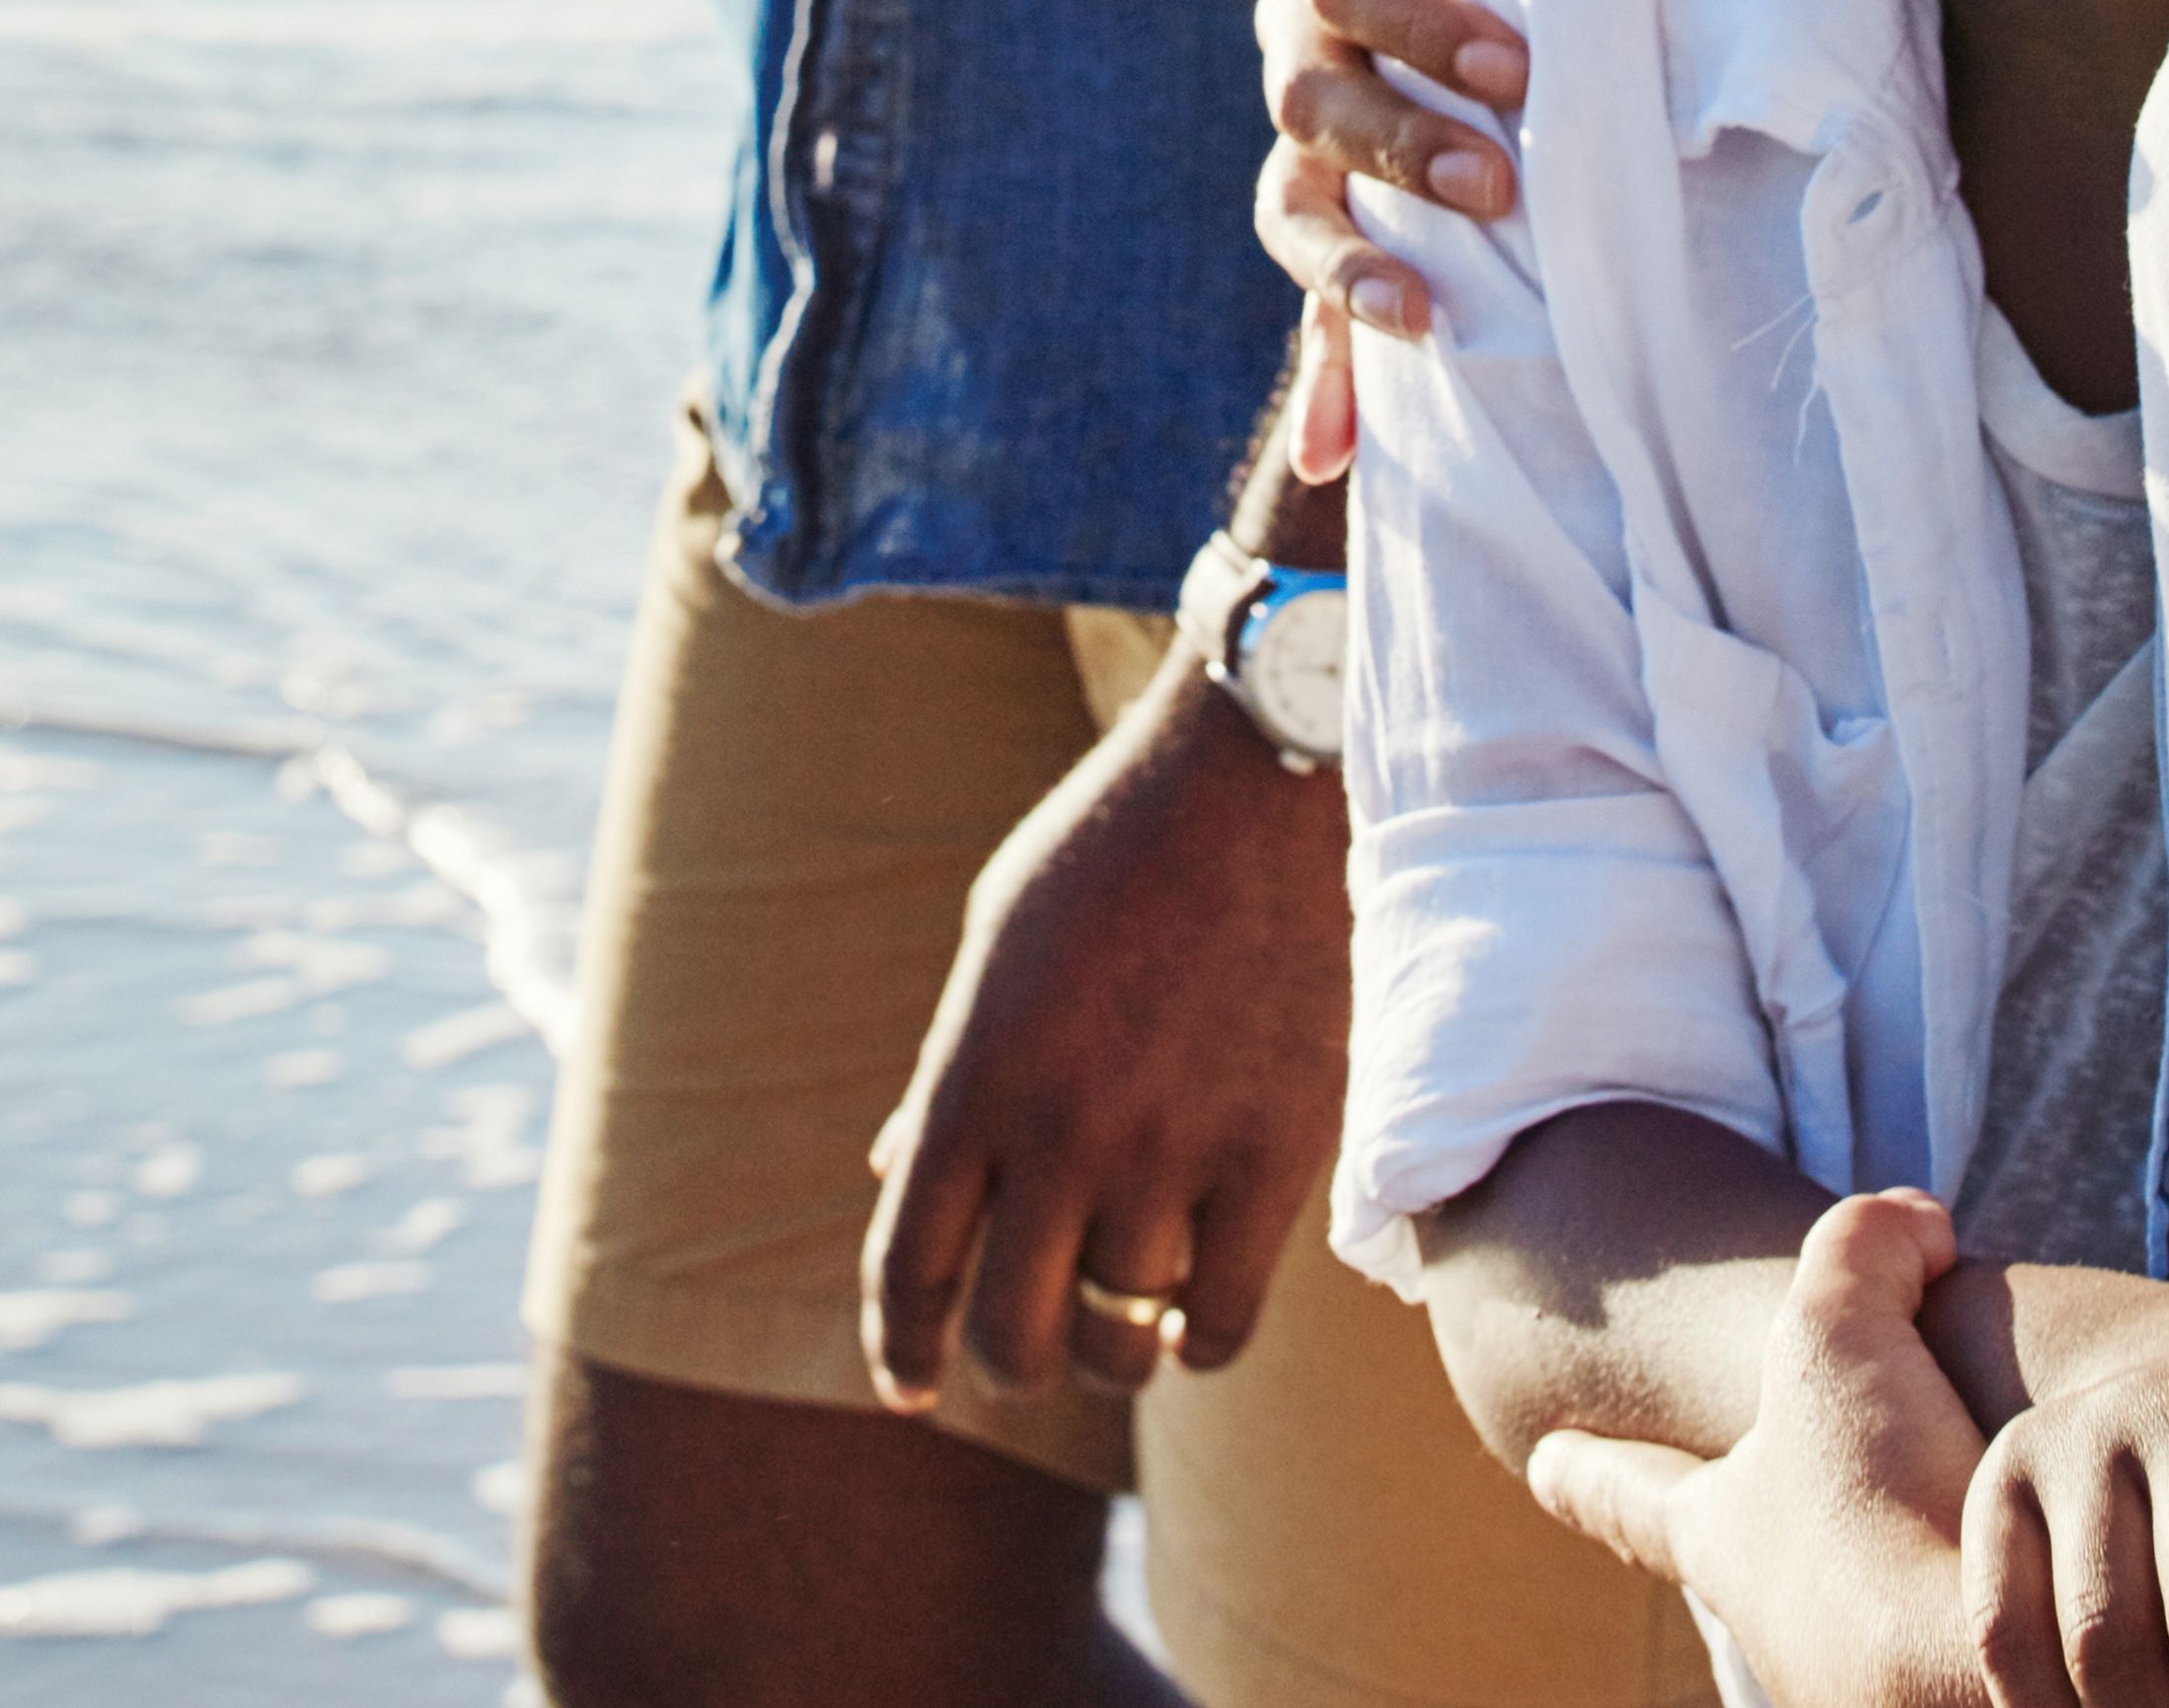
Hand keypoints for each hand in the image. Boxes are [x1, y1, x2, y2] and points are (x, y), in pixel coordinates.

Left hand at [858, 664, 1348, 1410]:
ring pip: (1120, 1343)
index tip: (910, 1391)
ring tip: (1121, 1332)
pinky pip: (1227, 1320)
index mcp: (972, 1076)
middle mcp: (1061, 1133)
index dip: (901, 1350)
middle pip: (1010, 1337)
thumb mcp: (996, 945)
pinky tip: (1193, 1318)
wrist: (1258, 776)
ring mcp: (1173, 1151)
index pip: (907, 1269)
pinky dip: (1202, 1342)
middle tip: (1023, 1357)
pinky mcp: (1276, 1155)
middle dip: (1005, 1368)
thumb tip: (892, 1177)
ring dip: (1112, 1354)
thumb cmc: (1111, 849)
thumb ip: (946, 1075)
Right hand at [1252, 0, 1565, 469]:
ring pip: (1293, 209)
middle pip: (1310, 98)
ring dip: (1346, 267)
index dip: (1418, 26)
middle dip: (1398, 144)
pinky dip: (1324, 391)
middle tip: (1495, 185)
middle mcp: (1301, 45)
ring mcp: (1311, 147)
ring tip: (1418, 313)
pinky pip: (1313, 317)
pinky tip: (1334, 462)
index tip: (1518, 72)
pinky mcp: (1344, 233)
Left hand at [1569, 1187, 2006, 1705]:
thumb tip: (1912, 1222)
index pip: (1634, 1498)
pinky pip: (1950, 1633)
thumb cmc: (1881, 1497)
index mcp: (1720, 1540)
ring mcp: (1864, 1681)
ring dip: (1877, 1566)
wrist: (1984, 1672)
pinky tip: (2006, 1580)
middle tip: (1756, 1503)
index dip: (1592, 1473)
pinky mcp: (1953, 1700)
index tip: (1544, 1463)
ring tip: (1918, 1534)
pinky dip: (1967, 1597)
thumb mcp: (1844, 1327)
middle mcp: (1779, 1628)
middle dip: (1758, 1523)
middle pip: (1748, 1561)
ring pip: (1855, 1610)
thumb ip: (1863, 1245)